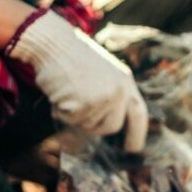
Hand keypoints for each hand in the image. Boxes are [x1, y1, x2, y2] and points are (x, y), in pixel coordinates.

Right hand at [7, 10, 147, 152]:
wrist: (53, 42)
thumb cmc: (72, 56)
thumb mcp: (103, 72)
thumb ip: (112, 95)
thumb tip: (112, 125)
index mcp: (126, 81)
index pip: (138, 114)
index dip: (137, 134)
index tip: (133, 149)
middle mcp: (119, 91)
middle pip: (112, 126)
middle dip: (95, 125)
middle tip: (79, 111)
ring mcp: (103, 99)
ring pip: (89, 125)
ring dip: (76, 115)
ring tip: (69, 91)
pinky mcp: (84, 105)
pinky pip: (71, 121)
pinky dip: (62, 111)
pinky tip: (60, 92)